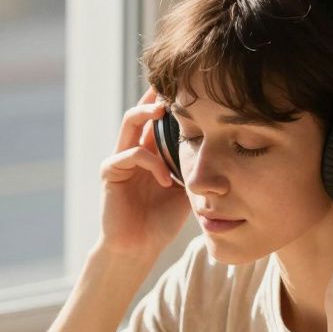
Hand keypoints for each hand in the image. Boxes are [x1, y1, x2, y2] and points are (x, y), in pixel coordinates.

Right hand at [95, 86, 189, 259]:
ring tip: (163, 110)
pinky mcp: (110, 172)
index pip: (159, 118)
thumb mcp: (185, 188)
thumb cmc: (162, 221)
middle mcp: (133, 150)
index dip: (171, 101)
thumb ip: (193, 167)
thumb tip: (222, 148)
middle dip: (156, 95)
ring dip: (147, 113)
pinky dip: (151, 163)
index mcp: (151, 152)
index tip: (191, 86)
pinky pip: (130, 155)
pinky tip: (166, 180)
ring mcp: (119, 159)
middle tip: (174, 83)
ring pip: (130, 122)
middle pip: (142, 110)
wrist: (138, 248)